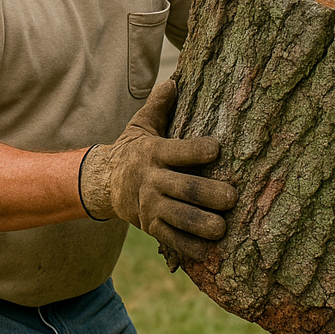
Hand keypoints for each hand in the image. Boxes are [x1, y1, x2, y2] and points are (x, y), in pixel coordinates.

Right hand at [78, 80, 236, 259]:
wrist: (102, 182)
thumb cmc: (132, 148)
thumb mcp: (140, 124)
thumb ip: (158, 105)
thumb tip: (173, 81)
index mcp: (153, 152)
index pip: (177, 151)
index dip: (196, 150)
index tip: (217, 149)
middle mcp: (151, 180)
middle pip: (183, 188)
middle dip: (208, 193)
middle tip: (232, 197)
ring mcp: (150, 205)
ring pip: (178, 217)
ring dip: (201, 223)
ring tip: (222, 228)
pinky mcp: (150, 225)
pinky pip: (170, 238)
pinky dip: (189, 247)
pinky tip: (208, 251)